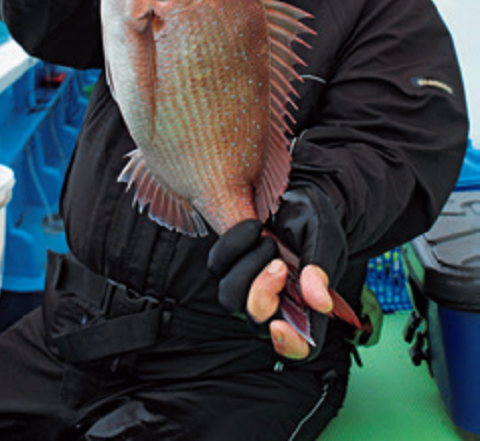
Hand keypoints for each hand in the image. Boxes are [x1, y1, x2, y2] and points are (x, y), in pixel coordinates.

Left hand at [208, 185, 347, 359]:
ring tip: (270, 241)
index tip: (279, 325)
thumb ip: (322, 268)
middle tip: (279, 263)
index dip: (288, 344)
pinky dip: (233, 245)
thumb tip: (321, 304)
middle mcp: (274, 304)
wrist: (294, 194)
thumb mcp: (325, 237)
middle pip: (255, 323)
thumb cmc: (314, 221)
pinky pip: (218, 265)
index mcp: (306, 307)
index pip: (299, 347)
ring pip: (230, 298)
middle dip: (262, 294)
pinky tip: (254, 228)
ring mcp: (247, 286)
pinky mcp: (227, 265)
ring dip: (247, 267)